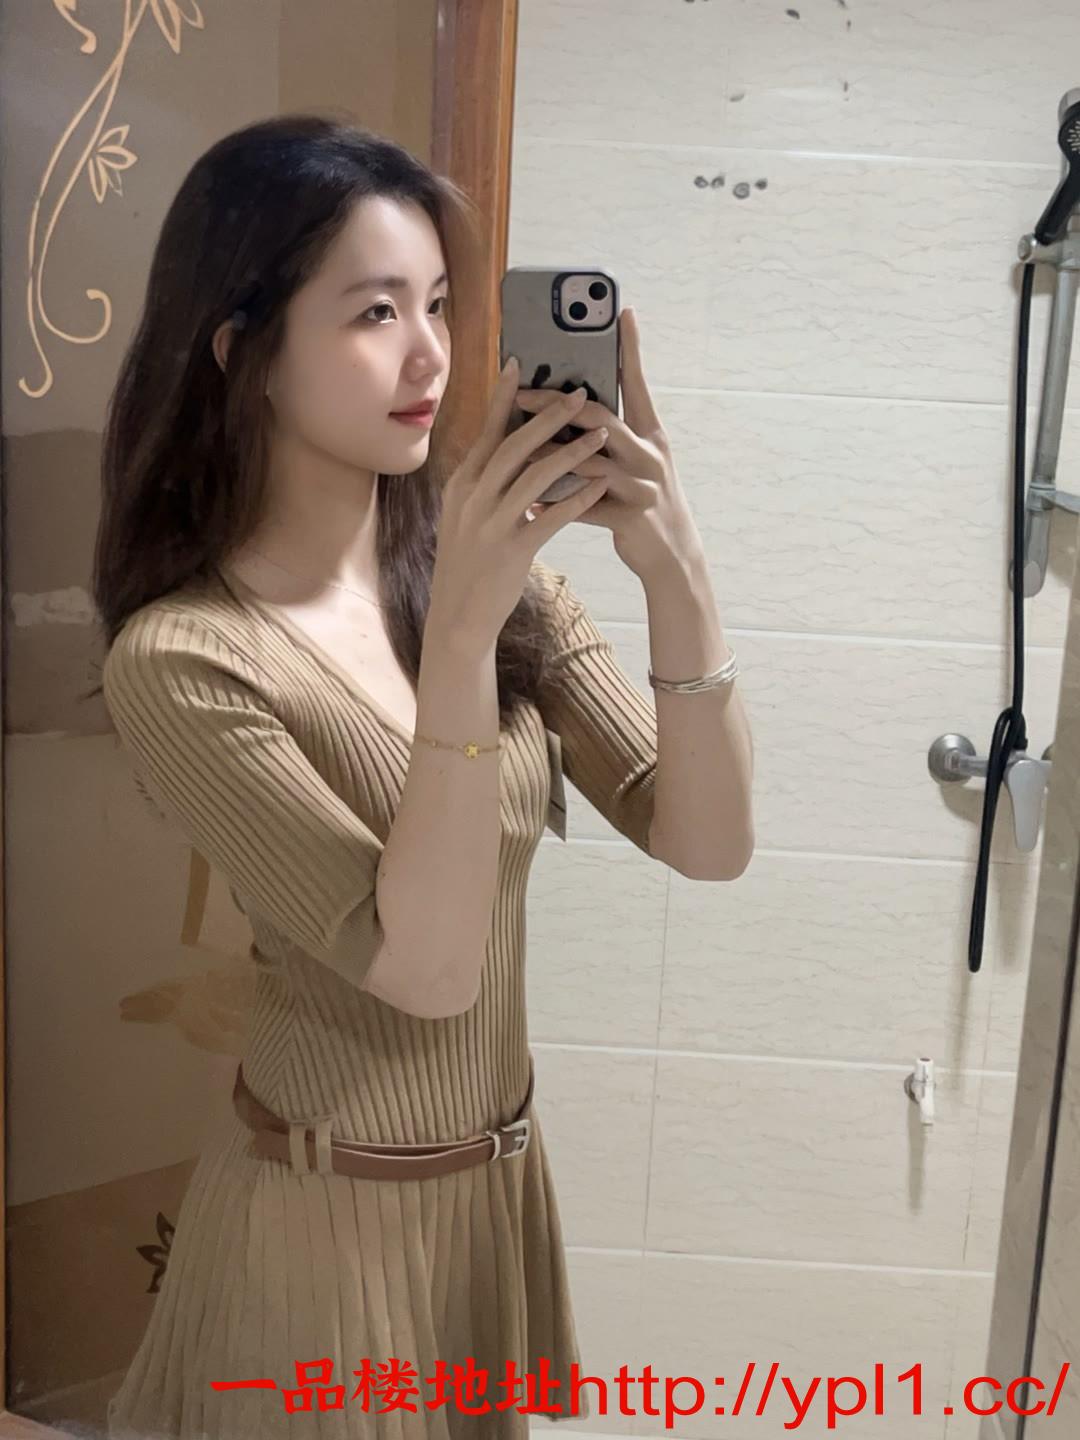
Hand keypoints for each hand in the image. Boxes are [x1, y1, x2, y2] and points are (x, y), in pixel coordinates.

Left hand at [514, 306, 702, 580]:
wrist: (673, 557)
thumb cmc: (644, 504)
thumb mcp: (636, 465)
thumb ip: (609, 439)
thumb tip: (569, 410)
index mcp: (651, 435)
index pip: (638, 384)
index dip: (631, 349)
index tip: (622, 312)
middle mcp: (650, 454)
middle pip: (601, 418)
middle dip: (558, 404)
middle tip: (522, 392)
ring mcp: (643, 486)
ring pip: (588, 461)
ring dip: (548, 453)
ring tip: (514, 445)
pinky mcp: (632, 517)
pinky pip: (585, 507)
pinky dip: (555, 505)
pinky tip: (531, 502)